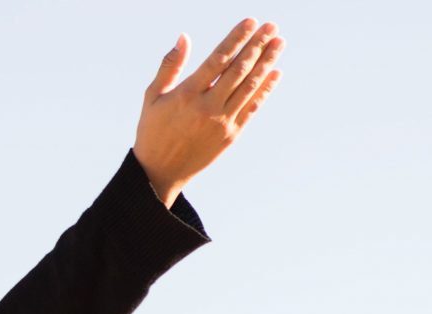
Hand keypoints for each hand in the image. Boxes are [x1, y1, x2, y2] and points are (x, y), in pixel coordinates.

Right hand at [134, 18, 285, 201]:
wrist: (159, 172)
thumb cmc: (152, 131)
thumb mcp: (152, 97)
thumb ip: (169, 66)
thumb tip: (184, 38)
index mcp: (186, 95)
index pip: (217, 60)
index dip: (236, 39)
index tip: (250, 22)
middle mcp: (207, 107)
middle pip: (239, 70)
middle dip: (257, 46)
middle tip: (272, 27)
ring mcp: (222, 122)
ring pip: (249, 87)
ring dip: (266, 63)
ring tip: (279, 44)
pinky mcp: (231, 135)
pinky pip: (252, 108)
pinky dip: (264, 90)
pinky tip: (274, 73)